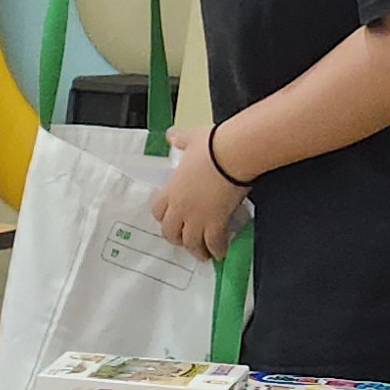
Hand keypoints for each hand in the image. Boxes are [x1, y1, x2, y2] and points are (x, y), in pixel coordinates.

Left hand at [152, 124, 249, 259]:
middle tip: (184, 241)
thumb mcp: (191, 139)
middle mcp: (180, 207)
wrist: (233, 154)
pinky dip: (216, 250)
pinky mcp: (216, 223)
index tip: (169, 220)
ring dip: (195, 250)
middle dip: (176, 238)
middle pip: (170, 232)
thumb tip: (171, 135)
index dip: (163, 218)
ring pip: (190, 243)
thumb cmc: (212, 146)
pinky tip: (220, 254)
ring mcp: (197, 217)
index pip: (157, 211)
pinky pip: (212, 244)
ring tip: (202, 254)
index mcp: (172, 189)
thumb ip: (179, 140)